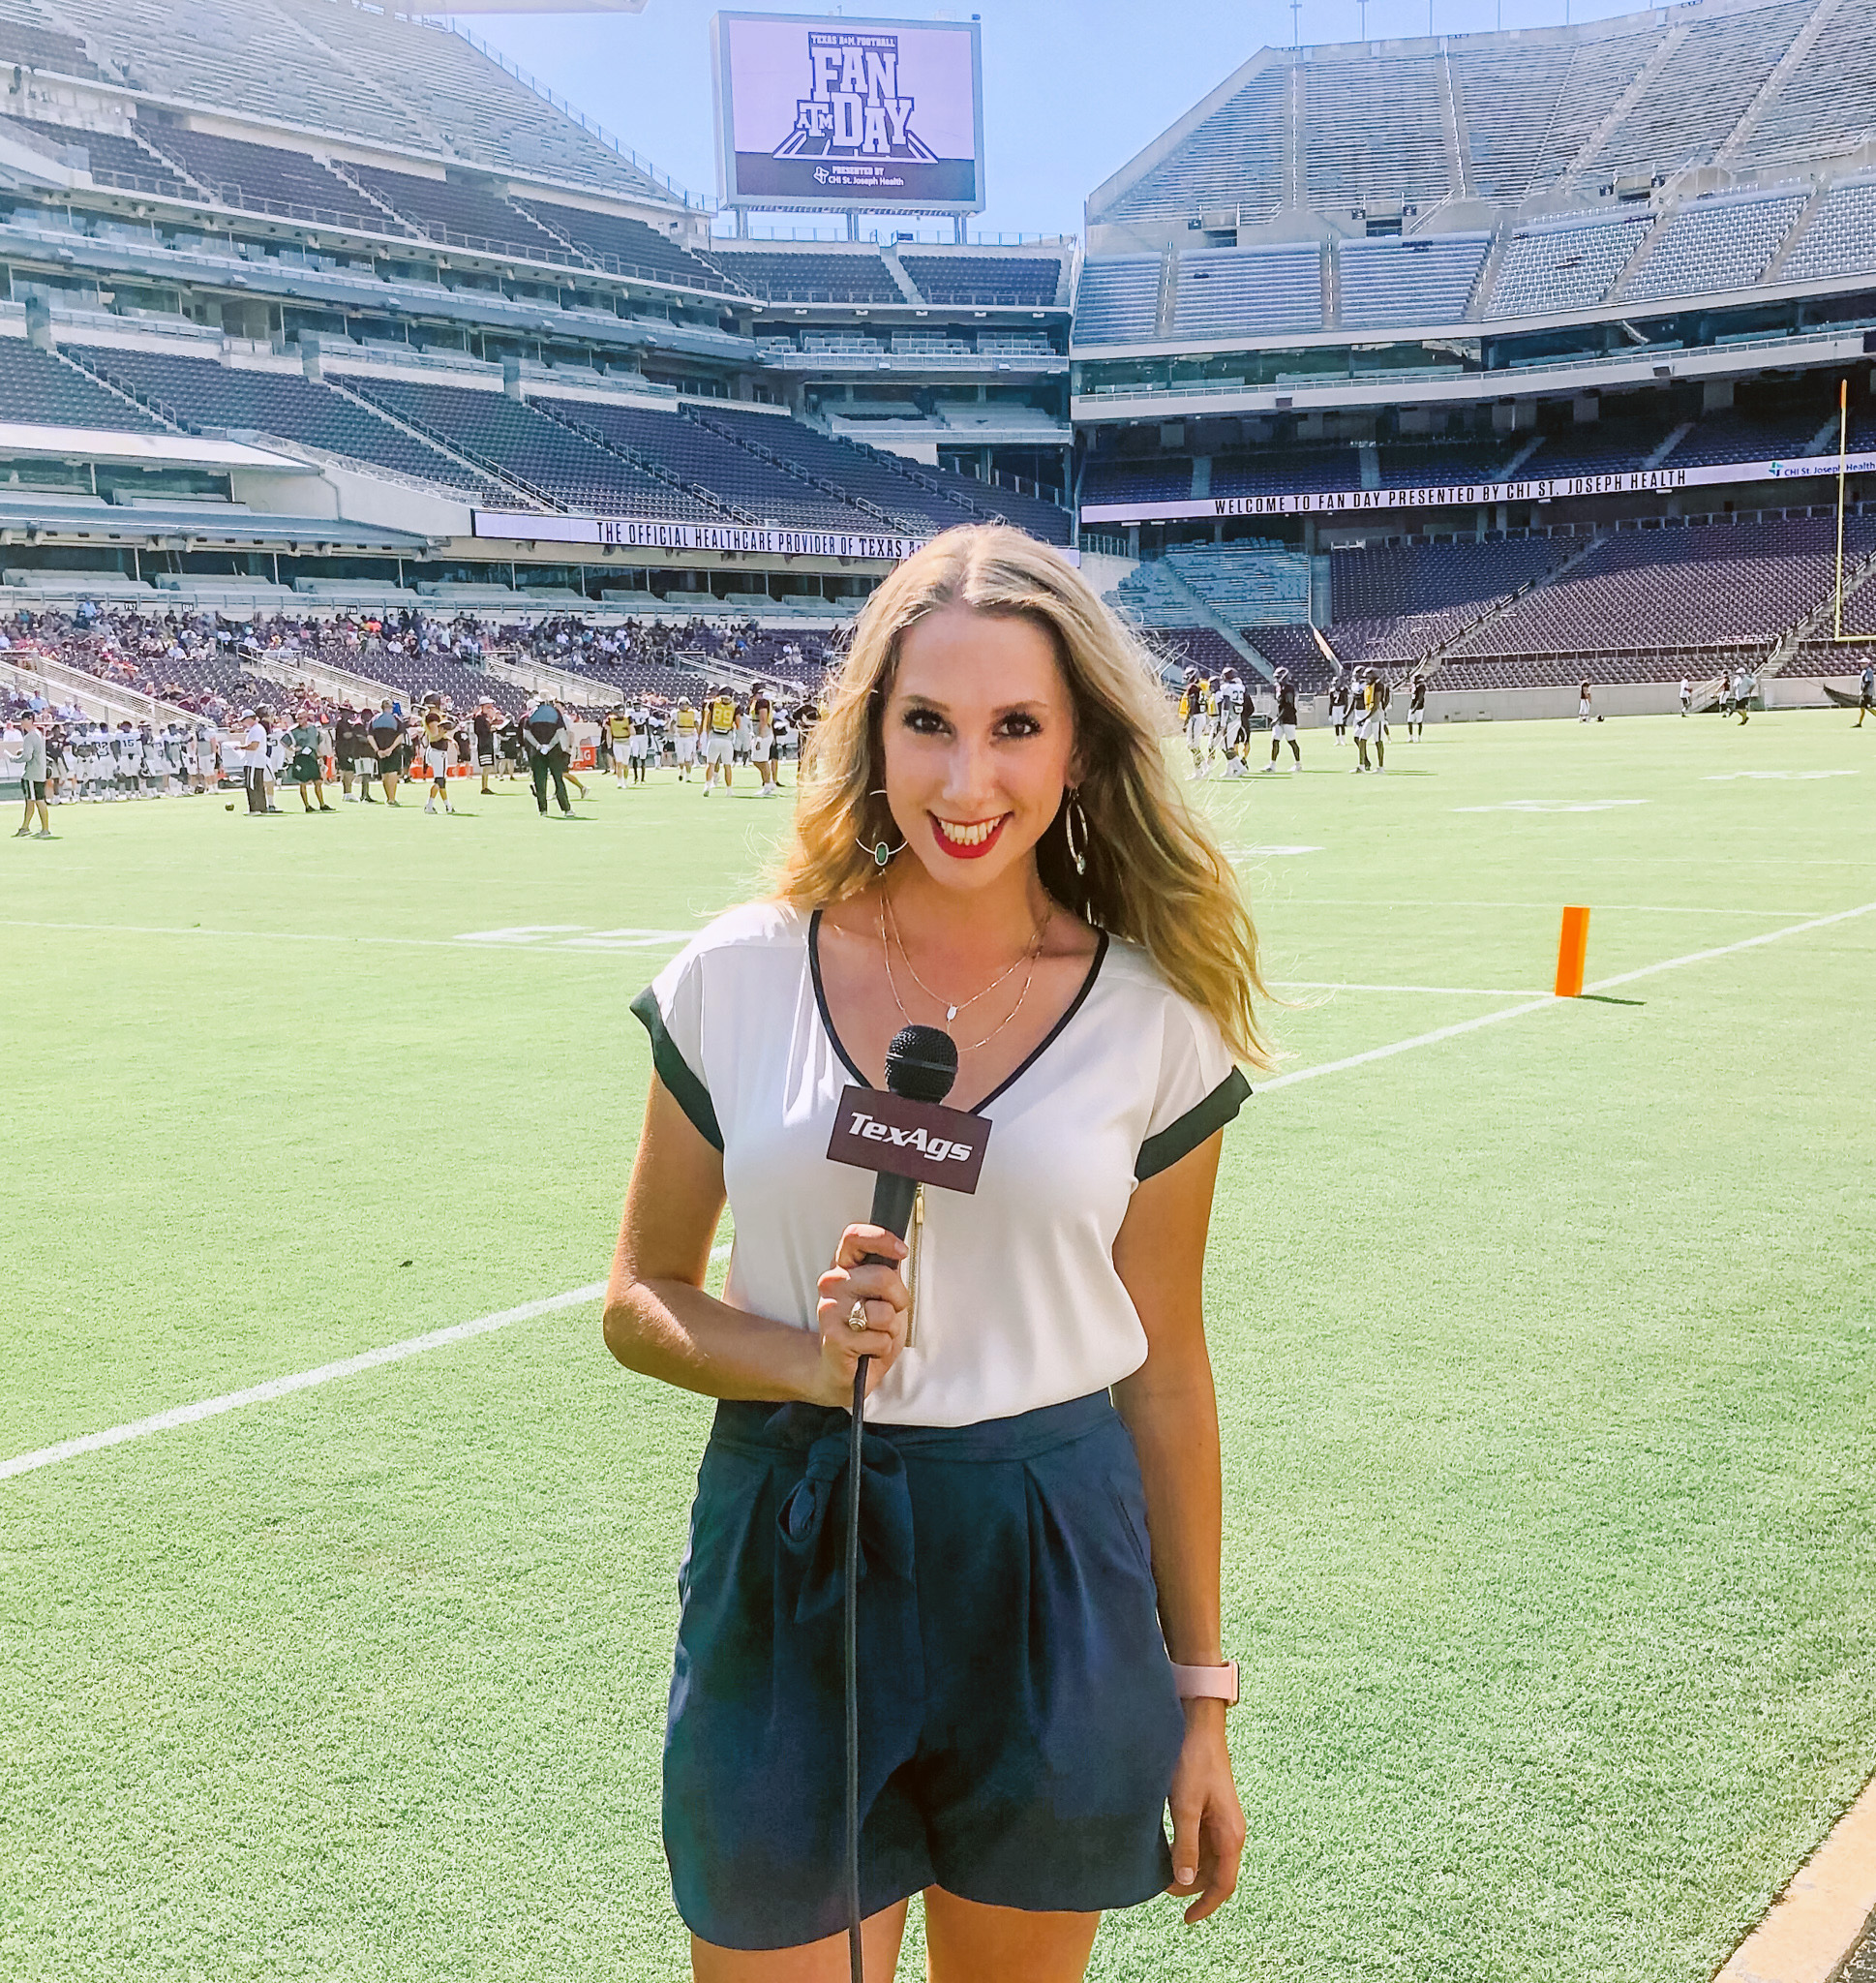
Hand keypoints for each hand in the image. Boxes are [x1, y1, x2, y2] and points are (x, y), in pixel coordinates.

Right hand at [810, 1223, 908, 1406]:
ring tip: (874, 1333)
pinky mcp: (834, 1337)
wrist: (842, 1370)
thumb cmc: (867, 1330)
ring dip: (890, 1328)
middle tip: (888, 1313)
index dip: (881, 1239)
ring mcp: (830, 1309)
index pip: (854, 1236)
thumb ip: (887, 1271)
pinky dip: (881, 1348)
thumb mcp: (883, 1295)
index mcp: (843, 1266)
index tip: (901, 1251)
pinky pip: (879, 1339)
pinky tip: (866, 1349)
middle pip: (883, 1277)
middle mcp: (832, 1283)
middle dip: (899, 1300)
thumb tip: (899, 1251)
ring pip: (884, 1312)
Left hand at [1166, 1700, 1244, 1924]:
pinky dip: (1186, 1850)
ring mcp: (1221, 1819)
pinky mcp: (1210, 1808)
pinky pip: (1202, 1840)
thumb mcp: (1185, 1806)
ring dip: (1189, 1869)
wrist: (1199, 1725)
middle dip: (1192, 1887)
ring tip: (1160, 1871)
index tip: (1186, 1920)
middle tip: (1161, 1887)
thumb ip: (1186, 1845)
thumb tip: (1185, 1884)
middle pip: (1215, 1873)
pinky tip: (1167, 1848)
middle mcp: (1230, 1830)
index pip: (1224, 1884)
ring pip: (1207, 1858)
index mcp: (1231, 1834)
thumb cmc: (1193, 1762)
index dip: (1206, 1906)